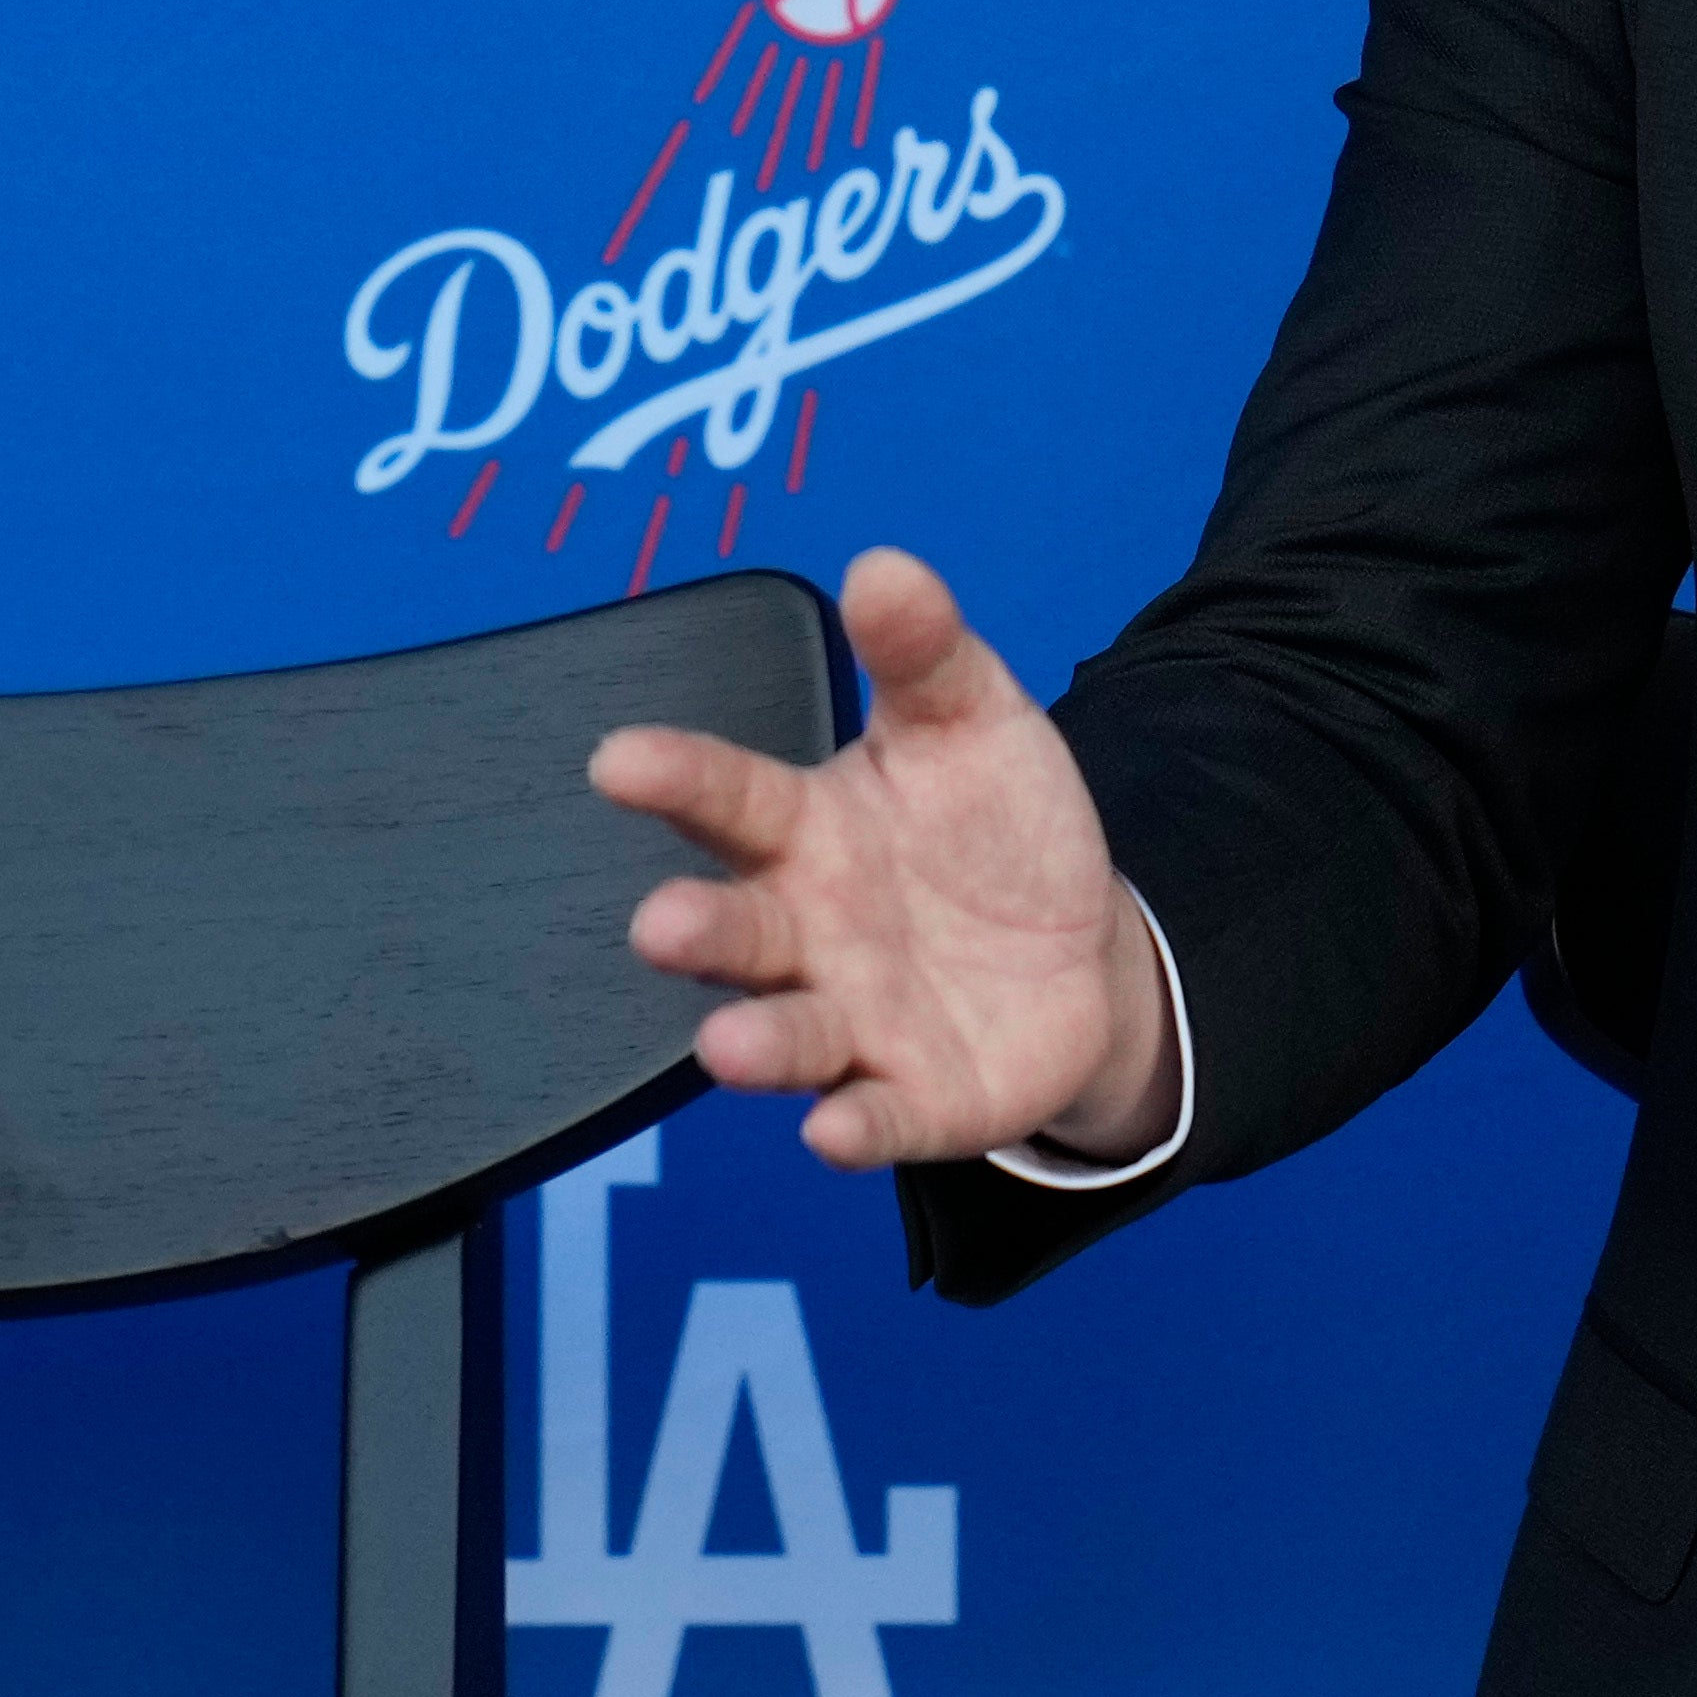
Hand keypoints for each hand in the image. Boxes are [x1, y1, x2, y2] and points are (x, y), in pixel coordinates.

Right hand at [594, 545, 1183, 1175]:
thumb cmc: (992, 828)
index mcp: (807, 830)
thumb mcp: (975, 721)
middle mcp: (807, 931)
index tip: (618, 760)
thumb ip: (923, 653)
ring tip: (725, 1045)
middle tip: (659, 925)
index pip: (729, 799)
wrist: (1077, 948)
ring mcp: (853, 1019)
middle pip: (740, 928)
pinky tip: (832, 1133)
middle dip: (697, 929)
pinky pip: (876, 1116)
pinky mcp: (911, 1096)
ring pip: (788, 1034)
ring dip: (754, 1044)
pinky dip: (854, 1127)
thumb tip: (882, 563)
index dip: (675, 779)